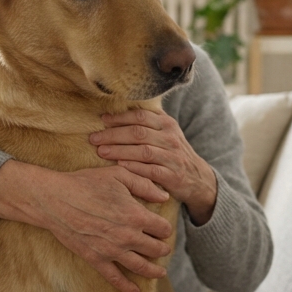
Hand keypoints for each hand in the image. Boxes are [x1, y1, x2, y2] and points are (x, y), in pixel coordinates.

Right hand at [0, 161, 173, 291]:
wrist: (55, 200)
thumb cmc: (86, 183)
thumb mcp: (118, 175)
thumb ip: (144, 185)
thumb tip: (164, 195)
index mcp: (136, 215)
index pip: (162, 228)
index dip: (165, 228)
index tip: (162, 228)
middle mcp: (128, 237)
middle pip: (155, 249)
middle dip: (162, 249)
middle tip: (164, 249)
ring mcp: (112, 251)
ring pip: (141, 267)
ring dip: (154, 271)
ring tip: (161, 274)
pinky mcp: (96, 259)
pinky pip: (115, 278)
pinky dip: (127, 288)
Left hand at [90, 109, 218, 224]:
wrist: (198, 179)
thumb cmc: (173, 154)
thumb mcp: (166, 134)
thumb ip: (147, 123)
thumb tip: (116, 112)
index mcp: (167, 124)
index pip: (141, 116)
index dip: (120, 117)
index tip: (102, 120)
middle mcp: (171, 138)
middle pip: (138, 132)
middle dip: (113, 135)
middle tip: (94, 138)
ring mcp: (173, 157)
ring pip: (143, 151)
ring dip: (119, 150)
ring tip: (101, 151)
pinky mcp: (173, 175)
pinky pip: (151, 170)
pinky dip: (134, 167)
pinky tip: (119, 166)